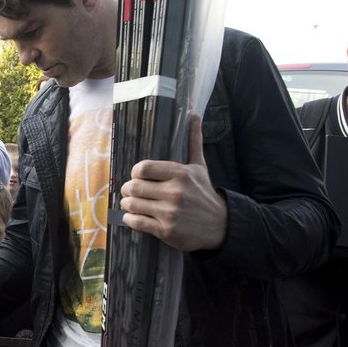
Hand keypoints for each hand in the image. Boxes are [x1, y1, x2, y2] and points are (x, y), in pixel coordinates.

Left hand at [120, 113, 227, 251]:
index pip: (143, 168)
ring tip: (131, 203)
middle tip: (130, 191)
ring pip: (132, 205)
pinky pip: (136, 222)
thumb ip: (193, 142)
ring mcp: (170, 213)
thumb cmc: (204, 193)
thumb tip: (194, 116)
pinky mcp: (166, 230)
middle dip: (127, 189)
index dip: (135, 172)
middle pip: (133, 187)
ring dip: (127, 204)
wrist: (220, 225)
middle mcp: (175, 193)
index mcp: (180, 174)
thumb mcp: (200, 167)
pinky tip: (134, 216)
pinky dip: (130, 219)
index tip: (138, 176)